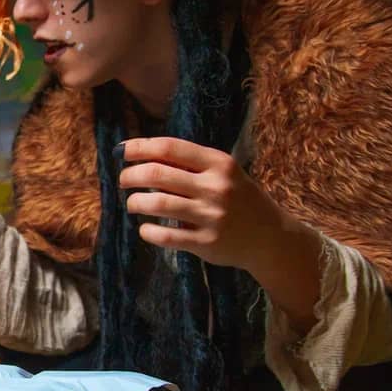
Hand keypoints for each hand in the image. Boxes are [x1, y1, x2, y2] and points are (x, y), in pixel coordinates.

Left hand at [119, 137, 288, 273]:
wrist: (269, 236)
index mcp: (219, 163)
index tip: (121, 151)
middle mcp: (215, 187)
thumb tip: (141, 152)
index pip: (170, 148)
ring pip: (158, 204)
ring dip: (135, 203)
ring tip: (132, 204)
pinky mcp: (206, 242)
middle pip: (158, 174)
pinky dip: (148, 231)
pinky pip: (166, 236)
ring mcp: (211, 216)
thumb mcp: (222, 173)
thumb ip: (188, 164)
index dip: (139, 148)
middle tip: (123, 180)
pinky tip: (145, 228)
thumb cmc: (237, 198)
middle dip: (131, 176)